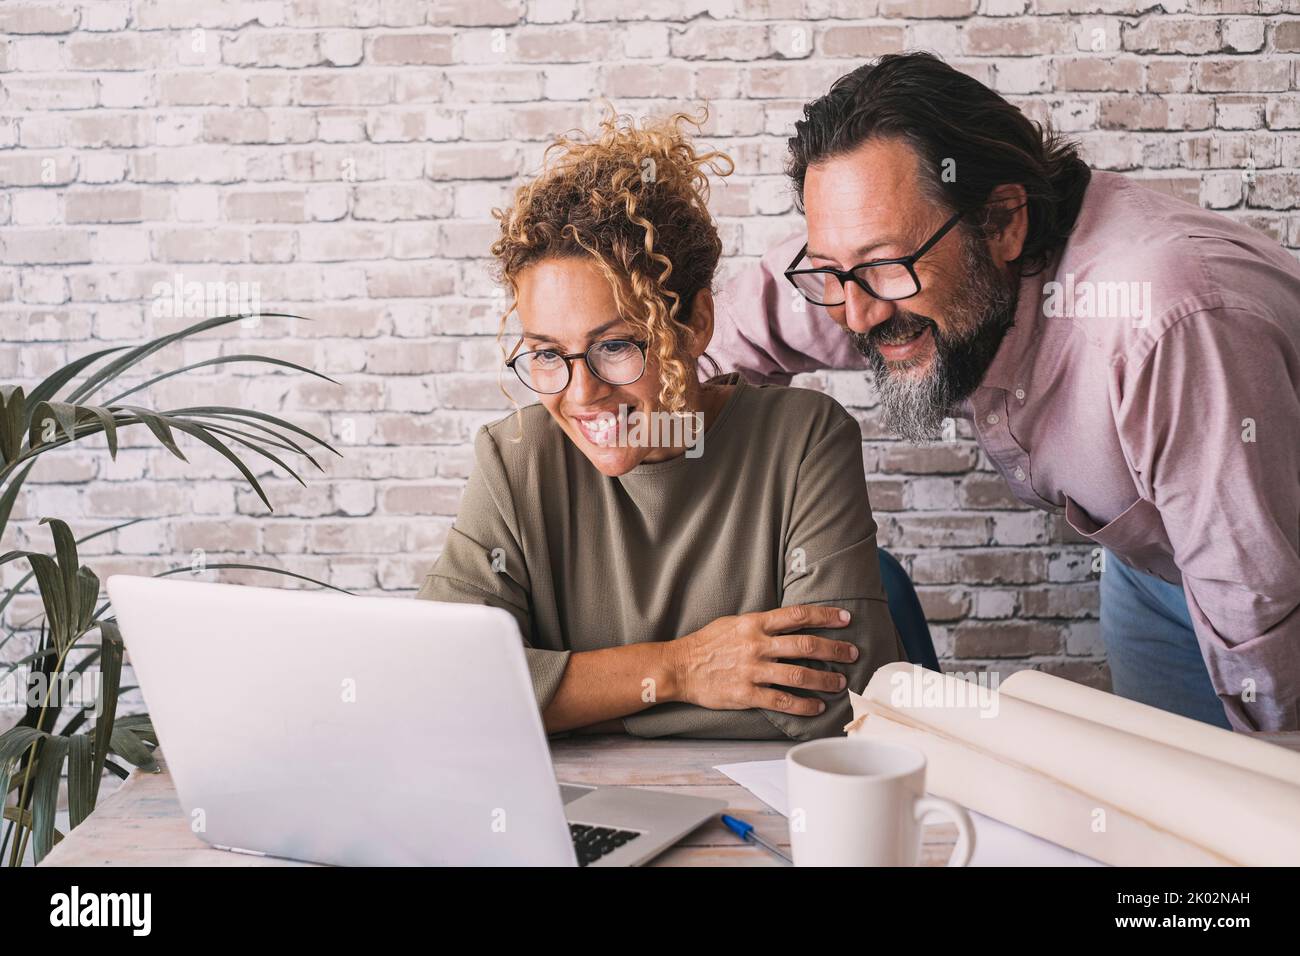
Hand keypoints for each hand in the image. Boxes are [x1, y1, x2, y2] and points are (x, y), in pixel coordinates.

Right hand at [669, 605, 858, 716]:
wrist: (679, 667)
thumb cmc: (706, 643)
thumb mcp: (733, 623)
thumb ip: (760, 624)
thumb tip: (788, 623)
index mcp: (754, 623)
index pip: (797, 615)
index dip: (824, 616)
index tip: (845, 620)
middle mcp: (756, 645)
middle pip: (805, 645)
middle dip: (834, 650)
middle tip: (853, 653)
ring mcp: (752, 671)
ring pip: (798, 675)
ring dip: (824, 679)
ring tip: (840, 682)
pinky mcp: (747, 694)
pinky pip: (782, 701)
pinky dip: (804, 704)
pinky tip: (817, 706)